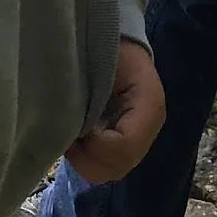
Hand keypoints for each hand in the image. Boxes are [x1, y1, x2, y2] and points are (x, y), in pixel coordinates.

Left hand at [64, 38, 164, 183]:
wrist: (117, 45)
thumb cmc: (108, 47)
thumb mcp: (101, 60)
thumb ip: (89, 93)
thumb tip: (71, 127)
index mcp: (149, 104)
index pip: (124, 146)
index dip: (95, 142)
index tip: (75, 123)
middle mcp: (149, 128)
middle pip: (116, 167)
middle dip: (85, 156)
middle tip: (67, 133)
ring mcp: (140, 140)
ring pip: (108, 172)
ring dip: (84, 159)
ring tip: (70, 135)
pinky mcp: (127, 145)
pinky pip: (105, 166)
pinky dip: (86, 158)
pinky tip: (76, 138)